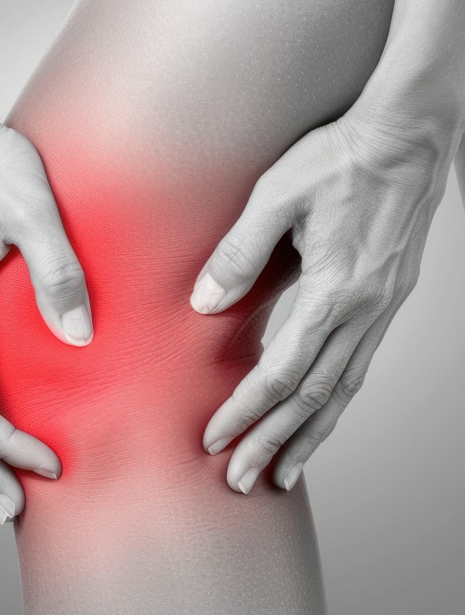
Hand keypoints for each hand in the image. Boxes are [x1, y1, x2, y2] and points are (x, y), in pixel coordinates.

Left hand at [190, 106, 455, 491]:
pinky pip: (358, 367)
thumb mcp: (277, 192)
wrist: (410, 133)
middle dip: (274, 442)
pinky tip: (317, 422)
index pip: (284, 371)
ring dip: (308, 436)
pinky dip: (334, 404)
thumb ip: (240, 251)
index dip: (247, 410)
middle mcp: (365, 309)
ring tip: (280, 474)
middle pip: (315, 396)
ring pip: (342, 390)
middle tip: (241, 481)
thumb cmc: (341, 154)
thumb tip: (205, 303)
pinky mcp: (387, 300)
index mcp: (336, 288)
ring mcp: (382, 308)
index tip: (215, 439)